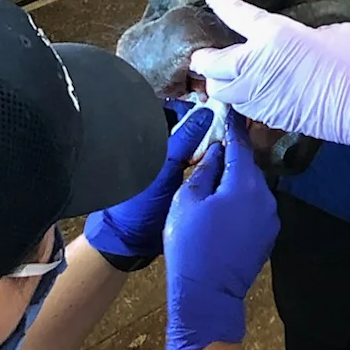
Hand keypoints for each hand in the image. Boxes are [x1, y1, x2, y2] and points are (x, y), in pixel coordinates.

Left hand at [83, 106, 216, 261]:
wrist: (131, 240)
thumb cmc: (139, 205)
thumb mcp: (164, 170)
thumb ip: (183, 140)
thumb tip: (206, 113)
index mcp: (140, 136)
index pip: (169, 109)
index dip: (189, 109)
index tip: (211, 116)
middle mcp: (151, 144)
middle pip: (181, 122)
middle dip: (200, 125)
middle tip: (218, 131)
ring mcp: (161, 159)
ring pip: (187, 139)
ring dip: (201, 141)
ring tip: (217, 145)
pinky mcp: (170, 174)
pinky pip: (189, 156)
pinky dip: (200, 155)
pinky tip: (211, 162)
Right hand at [164, 113, 278, 349]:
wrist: (208, 293)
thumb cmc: (190, 244)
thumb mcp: (187, 200)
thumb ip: (205, 170)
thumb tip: (218, 152)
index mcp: (245, 184)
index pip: (240, 146)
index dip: (232, 127)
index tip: (229, 111)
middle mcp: (266, 197)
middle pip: (248, 168)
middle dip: (231, 159)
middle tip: (210, 153)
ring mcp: (270, 218)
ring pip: (252, 188)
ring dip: (236, 183)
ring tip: (212, 186)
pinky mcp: (269, 235)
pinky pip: (255, 207)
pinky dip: (241, 202)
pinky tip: (223, 210)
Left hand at [190, 0, 349, 166]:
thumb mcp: (333, 30)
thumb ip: (305, 31)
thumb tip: (299, 39)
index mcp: (274, 35)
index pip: (237, 16)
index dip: (221, 5)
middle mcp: (256, 65)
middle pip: (209, 62)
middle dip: (203, 56)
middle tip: (208, 51)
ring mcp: (258, 95)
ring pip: (218, 90)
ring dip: (218, 80)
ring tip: (226, 74)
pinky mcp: (267, 118)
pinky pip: (239, 107)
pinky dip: (237, 98)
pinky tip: (248, 93)